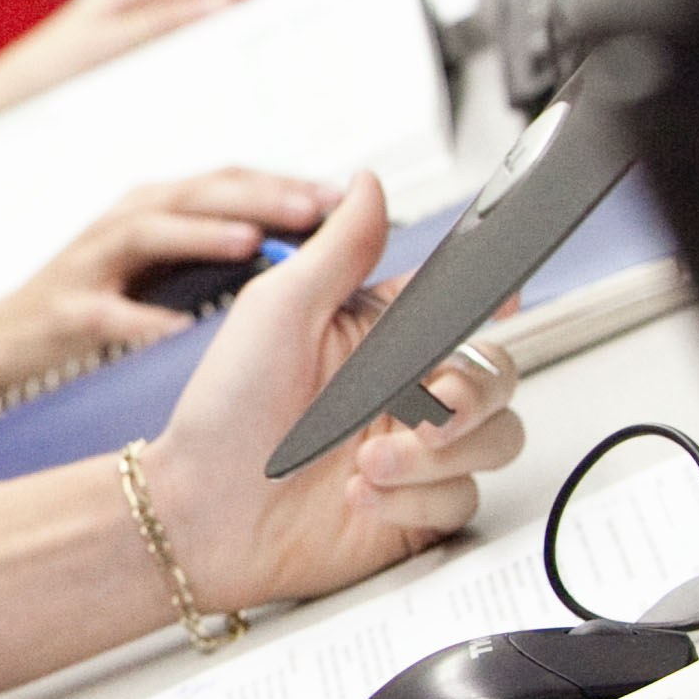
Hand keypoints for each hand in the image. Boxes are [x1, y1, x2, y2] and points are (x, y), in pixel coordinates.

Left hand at [0, 0, 262, 119]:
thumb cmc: (41, 74)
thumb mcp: (108, 45)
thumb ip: (162, 22)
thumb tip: (218, 1)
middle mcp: (127, 9)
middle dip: (242, 3)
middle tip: (285, 17)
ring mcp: (124, 33)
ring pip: (188, 25)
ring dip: (223, 29)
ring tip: (264, 44)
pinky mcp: (119, 60)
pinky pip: (171, 50)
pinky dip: (199, 53)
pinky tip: (218, 73)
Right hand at [0, 169, 340, 401]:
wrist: (0, 339)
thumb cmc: (95, 299)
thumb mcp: (156, 264)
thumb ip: (216, 245)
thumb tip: (302, 241)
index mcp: (155, 208)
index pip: (228, 180)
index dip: (285, 181)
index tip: (342, 195)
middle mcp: (125, 221)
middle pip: (197, 193)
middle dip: (259, 196)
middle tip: (318, 208)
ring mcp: (92, 263)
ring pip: (150, 233)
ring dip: (203, 235)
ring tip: (253, 244)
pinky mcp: (67, 310)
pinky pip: (108, 313)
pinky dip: (143, 321)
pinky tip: (180, 332)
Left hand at [138, 173, 524, 611]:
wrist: (198, 514)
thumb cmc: (224, 410)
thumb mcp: (277, 313)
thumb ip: (338, 249)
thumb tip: (368, 184)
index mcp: (379, 335)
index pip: (462, 305)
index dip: (491, 301)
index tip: (500, 304)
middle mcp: (405, 390)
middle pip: (497, 374)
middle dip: (473, 392)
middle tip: (426, 407)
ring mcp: (415, 452)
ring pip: (495, 438)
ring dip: (435, 453)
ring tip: (367, 462)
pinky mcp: (414, 509)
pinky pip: (459, 497)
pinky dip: (413, 500)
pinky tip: (360, 496)